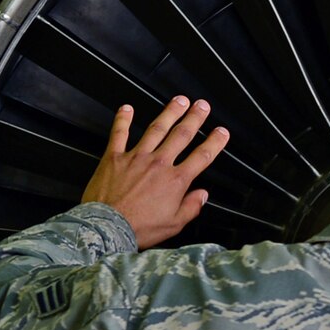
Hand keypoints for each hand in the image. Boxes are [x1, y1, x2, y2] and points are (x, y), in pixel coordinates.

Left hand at [80, 97, 228, 248]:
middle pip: (182, 135)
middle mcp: (159, 164)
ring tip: (179, 101)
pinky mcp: (114, 157)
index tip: (222, 132)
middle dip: (195, 118)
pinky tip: (127, 108)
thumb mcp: (174, 224)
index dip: (215, 142)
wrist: (107, 227)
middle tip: (202, 106)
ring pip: (157, 129)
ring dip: (170, 113)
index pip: (202, 156)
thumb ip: (191, 207)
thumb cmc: (139, 228)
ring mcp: (136, 157)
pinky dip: (123, 120)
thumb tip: (202, 195)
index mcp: (175, 181)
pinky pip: (119, 134)